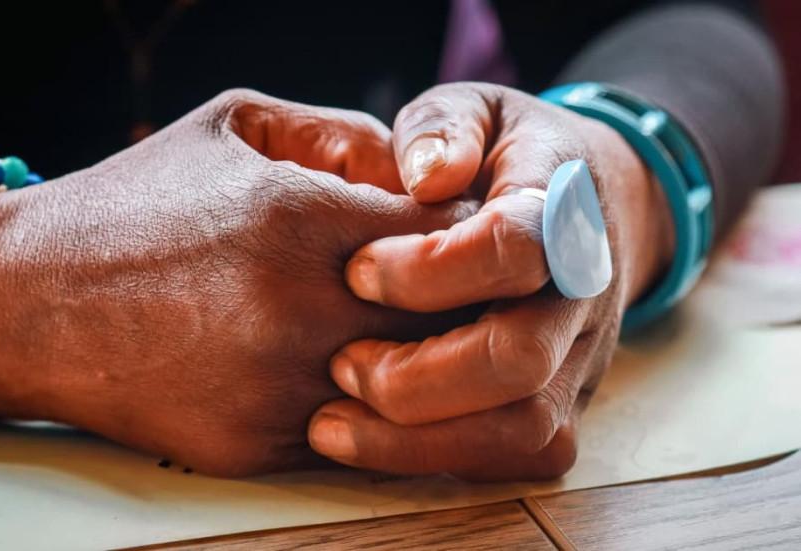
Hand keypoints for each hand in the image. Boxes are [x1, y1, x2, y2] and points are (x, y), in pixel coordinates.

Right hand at [0, 89, 479, 476]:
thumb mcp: (233, 127)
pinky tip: (328, 369)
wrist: (24, 300)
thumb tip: (418, 170)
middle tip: (452, 296)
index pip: (454, 240)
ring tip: (392, 334)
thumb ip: (339, 134)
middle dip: (461, 310)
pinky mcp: (249, 445)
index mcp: (299, 218)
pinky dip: (357, 409)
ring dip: (417, 367)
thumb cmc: (130, 207)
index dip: (468, 240)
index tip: (459, 241)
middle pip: (451, 326)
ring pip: (410, 395)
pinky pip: (349, 437)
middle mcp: (295, 309)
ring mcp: (273, 388)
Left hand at [308, 83, 674, 479]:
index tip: (355, 270)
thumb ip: (443, 129)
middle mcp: (582, 287)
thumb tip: (425, 174)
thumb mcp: (474, 110)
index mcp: (561, 202)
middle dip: (415, 375)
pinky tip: (372, 441)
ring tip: (334, 419)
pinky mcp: (564, 398)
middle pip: (519, 357)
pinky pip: (521, 455)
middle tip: (338, 364)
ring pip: (525, 426)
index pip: (517, 246)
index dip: (430, 269)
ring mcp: (580, 352)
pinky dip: (444, 458)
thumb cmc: (506, 152)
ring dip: (420, 438)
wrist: (588, 201)